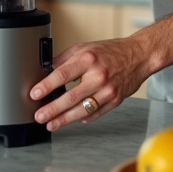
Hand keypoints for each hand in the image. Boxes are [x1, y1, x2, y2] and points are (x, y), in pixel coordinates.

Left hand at [29, 37, 150, 130]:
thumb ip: (65, 59)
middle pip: (70, 97)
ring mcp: (108, 90)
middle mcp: (98, 75)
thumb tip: (45, 70)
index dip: (46, 85)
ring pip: (82, 110)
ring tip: (51, 124)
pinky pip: (95, 113)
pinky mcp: (115, 100)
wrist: (138, 56)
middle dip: (52, 109)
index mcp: (88, 59)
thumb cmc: (110, 51)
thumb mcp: (84, 47)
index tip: (34, 94)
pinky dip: (82, 118)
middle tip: (39, 115)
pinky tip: (72, 119)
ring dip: (64, 119)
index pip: (62, 74)